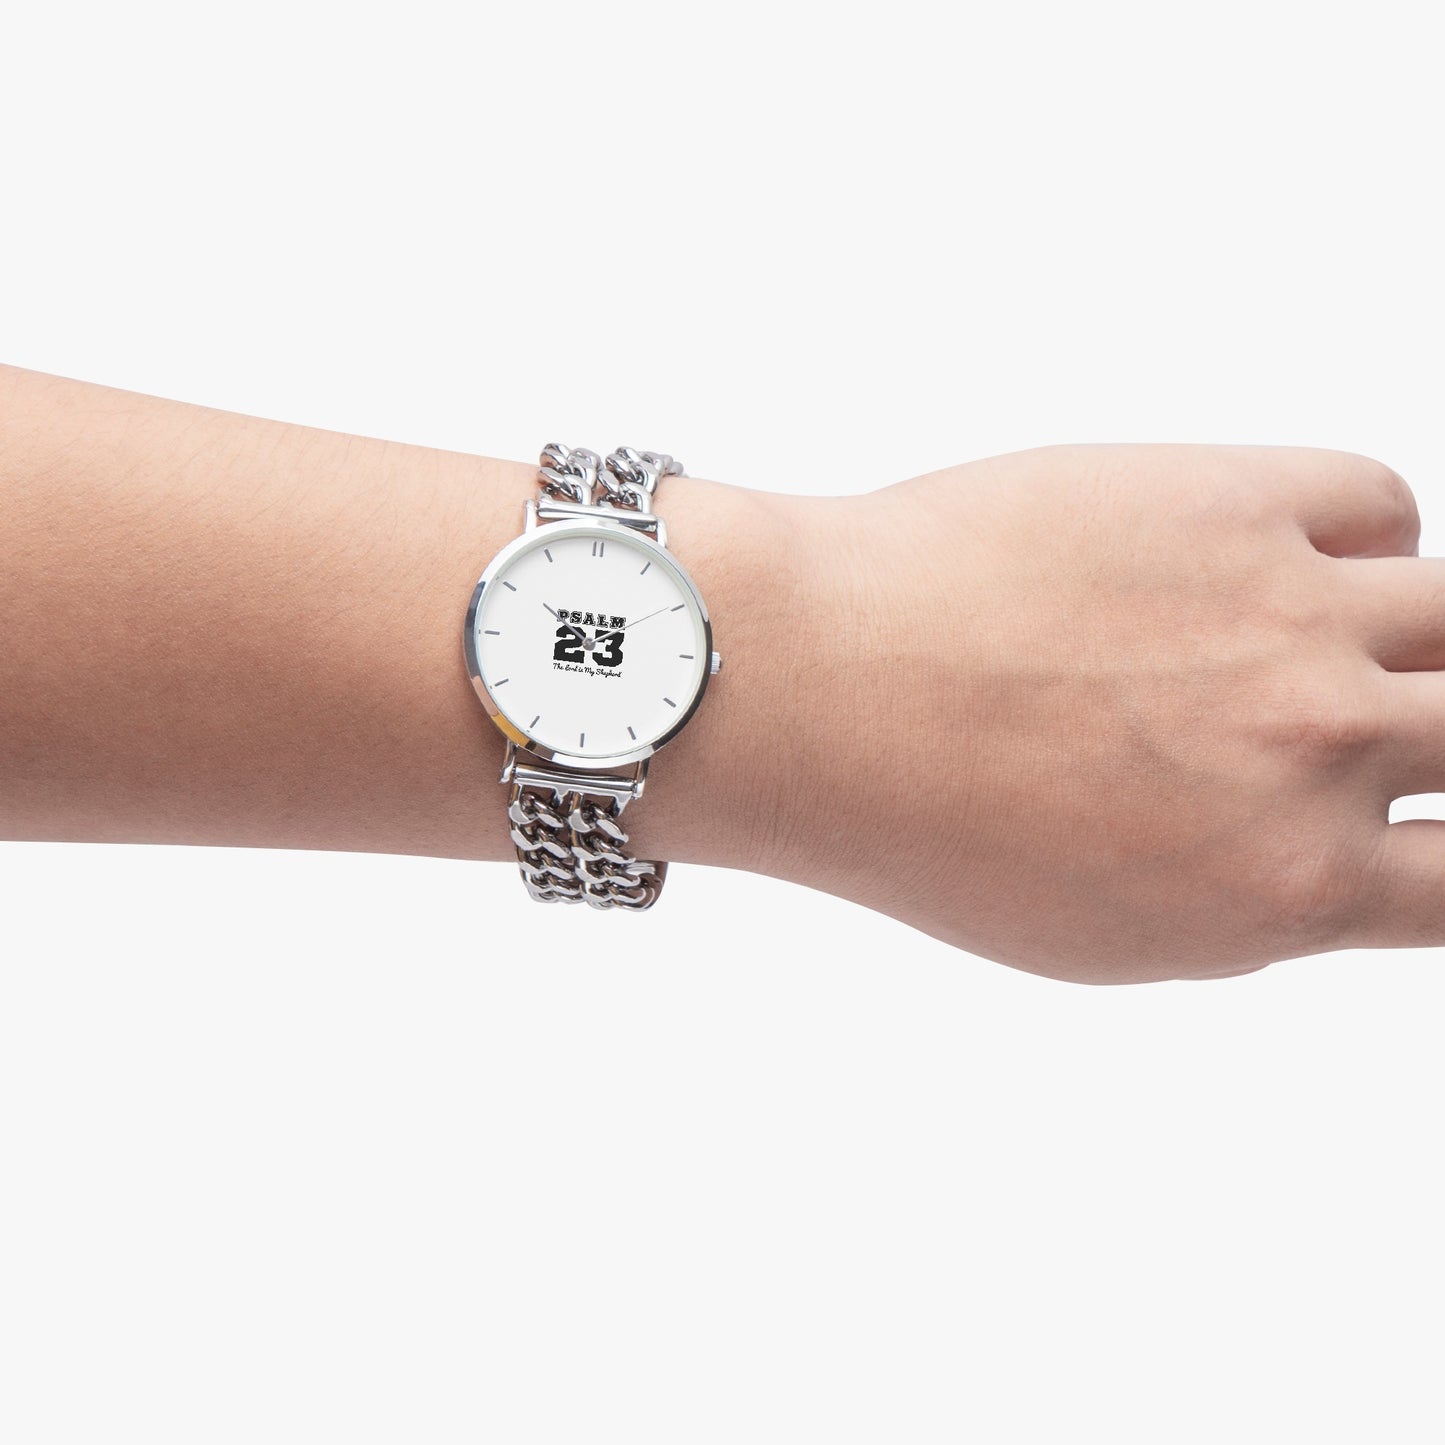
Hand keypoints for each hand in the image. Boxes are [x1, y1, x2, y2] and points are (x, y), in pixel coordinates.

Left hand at [770, 443, 1432, 983]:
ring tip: (1322, 639)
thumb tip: (1329, 862)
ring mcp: (1292, 615)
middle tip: (1408, 721)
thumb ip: (1249, 904)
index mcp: (1291, 886)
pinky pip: (1375, 502)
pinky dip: (1356, 536)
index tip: (1442, 818)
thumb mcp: (1103, 931)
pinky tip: (1282, 560)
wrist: (823, 686)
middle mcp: (1320, 750)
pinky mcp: (1234, 500)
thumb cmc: (927, 822)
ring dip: (1422, 635)